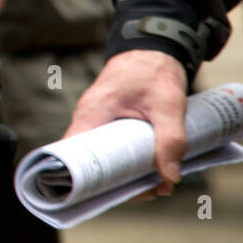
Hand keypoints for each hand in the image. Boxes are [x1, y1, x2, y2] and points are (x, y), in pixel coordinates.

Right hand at [65, 49, 188, 195]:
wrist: (152, 47)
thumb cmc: (154, 71)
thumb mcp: (168, 105)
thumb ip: (171, 140)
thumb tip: (169, 178)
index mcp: (92, 113)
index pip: (71, 153)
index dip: (81, 178)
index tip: (105, 195)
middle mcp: (88, 118)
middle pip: (88, 160)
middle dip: (114, 182)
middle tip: (145, 192)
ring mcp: (96, 119)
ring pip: (100, 155)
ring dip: (123, 171)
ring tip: (153, 183)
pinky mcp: (107, 120)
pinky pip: (108, 146)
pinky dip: (125, 159)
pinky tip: (148, 167)